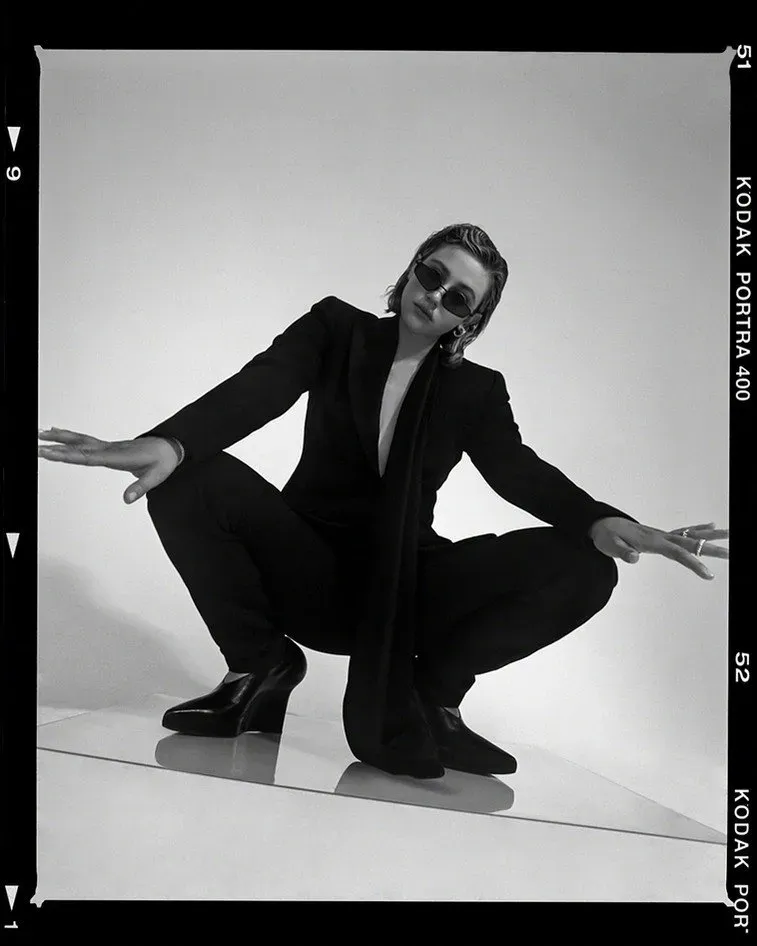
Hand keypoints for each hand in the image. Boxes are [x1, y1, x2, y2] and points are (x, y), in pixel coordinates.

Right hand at [38, 427, 180, 503]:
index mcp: (119, 457)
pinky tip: (59, 433)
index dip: (69, 455)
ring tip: (41, 434)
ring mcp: (109, 446)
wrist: (170, 448)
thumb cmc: (163, 462)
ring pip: (81, 440)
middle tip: (38, 447)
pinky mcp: (109, 447)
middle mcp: (111, 449)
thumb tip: (127, 499)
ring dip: (61, 438)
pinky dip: (71, 437)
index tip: (51, 453)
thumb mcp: (156, 477)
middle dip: (58, 448)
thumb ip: (140, 488)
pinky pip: (86, 441)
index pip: (89, 457)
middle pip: (80, 447)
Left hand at [588, 517, 728, 579]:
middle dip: (711, 548)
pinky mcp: (660, 535)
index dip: (693, 563)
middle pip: (691, 542)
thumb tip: (634, 558)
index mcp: (651, 541)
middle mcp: (660, 536)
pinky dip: (698, 528)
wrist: (601, 524)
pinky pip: (683, 531)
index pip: (677, 553)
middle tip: (731, 553)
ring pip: (691, 534)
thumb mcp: (609, 546)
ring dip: (710, 534)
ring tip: (730, 534)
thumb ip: (622, 552)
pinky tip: (711, 524)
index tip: (709, 574)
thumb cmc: (605, 536)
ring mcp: (661, 534)